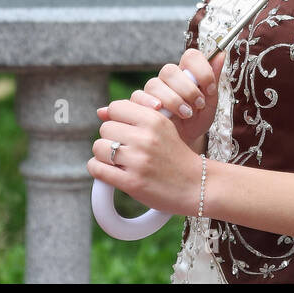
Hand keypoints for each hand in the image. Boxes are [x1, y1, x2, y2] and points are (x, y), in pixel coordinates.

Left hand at [89, 100, 203, 215]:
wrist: (195, 185)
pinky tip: (110, 172)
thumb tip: (100, 111)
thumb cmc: (174, 155)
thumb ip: (135, 115)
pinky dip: (98, 170)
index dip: (116, 118)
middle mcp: (146, 137)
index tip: (124, 130)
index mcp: (155, 119)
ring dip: (103, 155)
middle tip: (123, 149)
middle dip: (110, 138)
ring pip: (99, 148)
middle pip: (105, 128)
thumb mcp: (162, 127)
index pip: (116, 107)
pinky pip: (97, 169)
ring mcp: (139, 160)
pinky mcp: (132, 182)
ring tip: (117, 161)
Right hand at [95, 48, 226, 149]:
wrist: (183, 144)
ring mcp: (152, 91)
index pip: (190, 56)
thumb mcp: (210, 103)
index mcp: (186, 73)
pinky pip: (138, 97)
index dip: (201, 69)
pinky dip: (148, 103)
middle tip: (198, 105)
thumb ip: (213, 79)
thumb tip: (222, 53)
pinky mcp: (139, 104)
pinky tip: (158, 111)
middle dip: (187, 89)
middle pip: (169, 70)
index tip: (210, 88)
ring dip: (172, 99)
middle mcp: (167, 79)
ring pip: (154, 84)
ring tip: (185, 114)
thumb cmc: (196, 122)